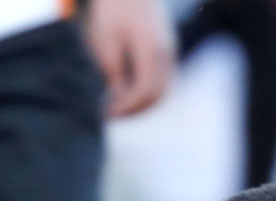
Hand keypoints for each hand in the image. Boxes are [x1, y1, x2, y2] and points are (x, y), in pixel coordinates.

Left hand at [83, 0, 174, 116]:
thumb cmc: (113, 9)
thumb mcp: (105, 39)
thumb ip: (114, 70)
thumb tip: (119, 96)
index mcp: (151, 51)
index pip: (144, 91)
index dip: (127, 107)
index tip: (107, 114)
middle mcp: (166, 55)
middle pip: (158, 96)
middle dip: (136, 110)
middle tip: (112, 115)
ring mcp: (170, 53)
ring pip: (163, 90)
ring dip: (143, 103)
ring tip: (120, 107)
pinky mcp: (167, 50)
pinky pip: (163, 80)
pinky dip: (148, 92)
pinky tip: (129, 92)